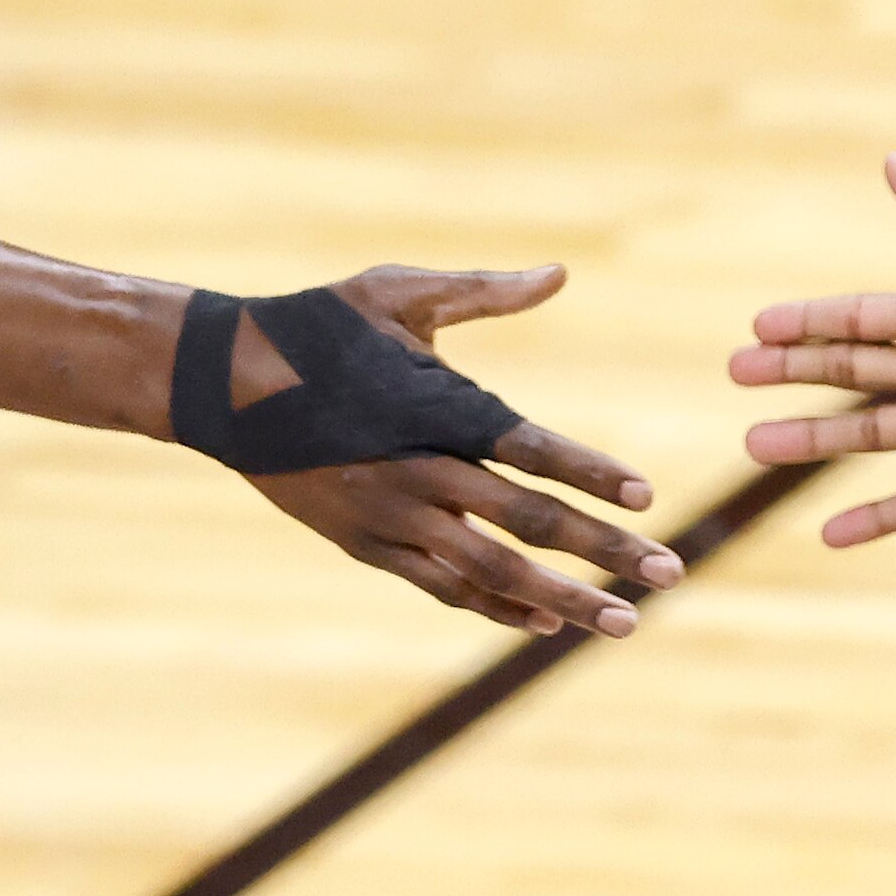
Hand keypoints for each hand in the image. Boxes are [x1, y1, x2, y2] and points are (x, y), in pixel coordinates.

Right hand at [247, 265, 680, 640]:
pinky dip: (494, 606)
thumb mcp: (397, 293)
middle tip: (671, 572)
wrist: (223, 382)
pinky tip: (542, 622)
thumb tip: (559, 273)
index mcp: (434, 406)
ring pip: (489, 571)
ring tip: (622, 622)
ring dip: (561, 599)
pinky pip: (441, 586)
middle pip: (526, 521)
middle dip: (604, 551)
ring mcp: (390, 517)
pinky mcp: (365, 544)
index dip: (591, 474)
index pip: (528, 447)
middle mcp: (418, 470)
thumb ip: (483, 292)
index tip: (647, 496)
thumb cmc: (320, 324)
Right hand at [727, 156, 895, 544]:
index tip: (757, 326)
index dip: (810, 322)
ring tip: (755, 444)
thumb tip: (891, 161)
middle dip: (794, 372)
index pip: (861, 319)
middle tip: (736, 373)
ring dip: (813, 440)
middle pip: (853, 373)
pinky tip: (829, 533)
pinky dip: (877, 517)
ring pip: (870, 434)